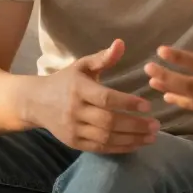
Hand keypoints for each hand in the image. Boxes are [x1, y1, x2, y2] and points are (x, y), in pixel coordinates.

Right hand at [27, 39, 160, 153]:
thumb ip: (102, 57)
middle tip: (156, 124)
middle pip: (108, 122)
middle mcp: (75, 111)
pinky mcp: (74, 143)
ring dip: (132, 139)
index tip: (148, 105)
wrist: (36, 102)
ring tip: (152, 136)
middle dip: (135, 125)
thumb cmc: (65, 81)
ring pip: (106, 138)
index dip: (127, 103)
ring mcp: (73, 129)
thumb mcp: (82, 65)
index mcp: (78, 89)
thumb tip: (121, 43)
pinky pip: (100, 148)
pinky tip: (136, 144)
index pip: (106, 99)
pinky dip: (120, 148)